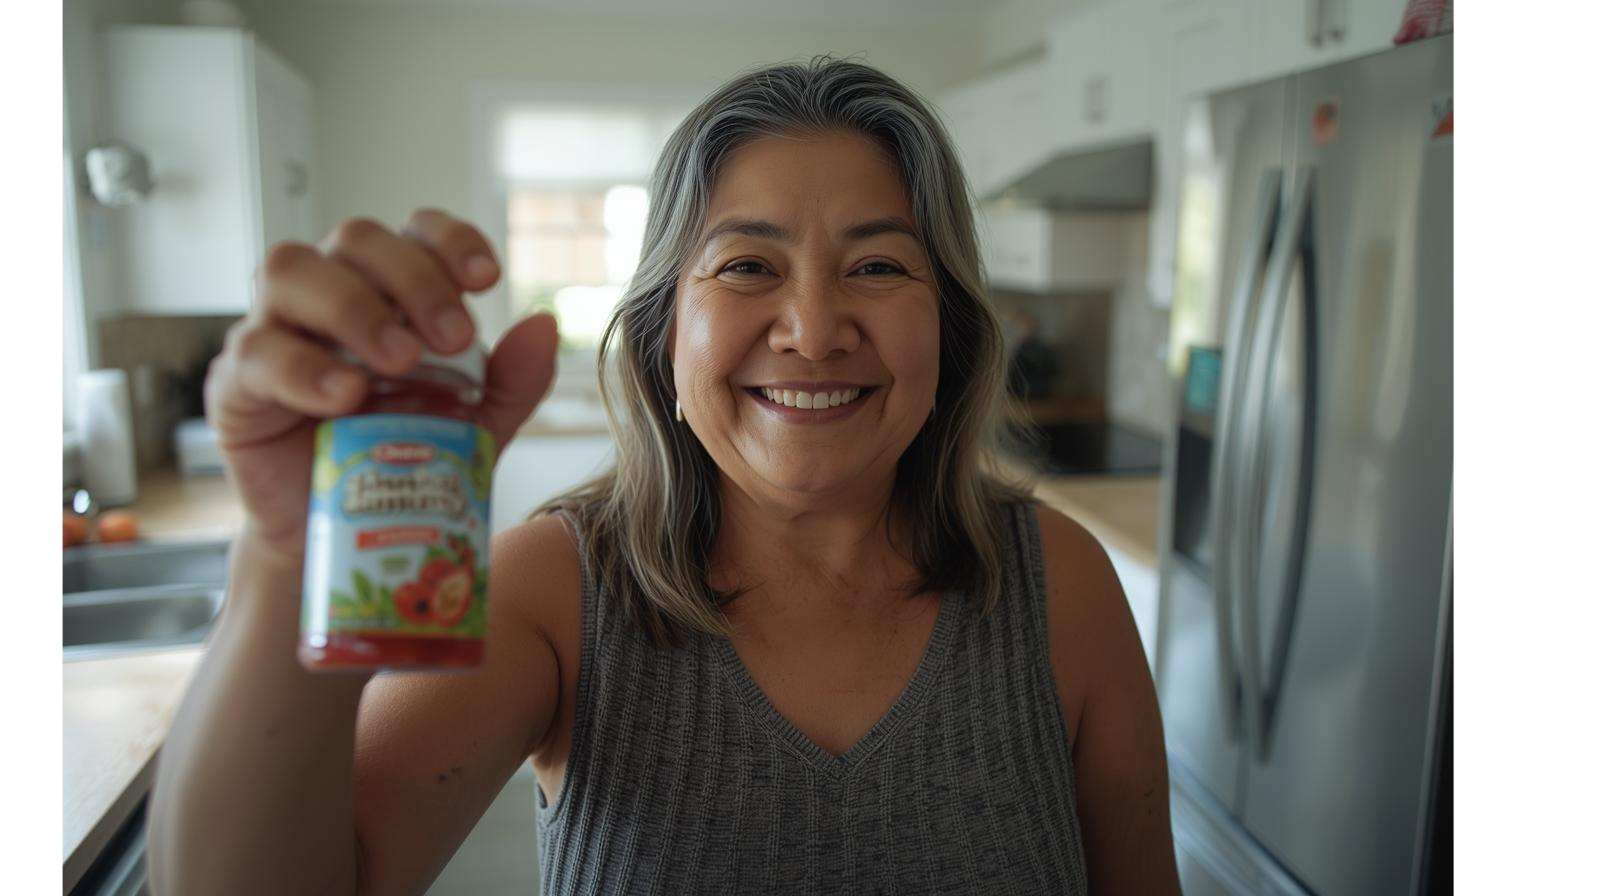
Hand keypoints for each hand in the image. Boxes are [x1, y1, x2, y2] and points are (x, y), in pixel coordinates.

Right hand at [205, 209, 558, 563]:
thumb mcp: (478, 425)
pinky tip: (345, 397)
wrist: (353, 539)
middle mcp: (328, 293)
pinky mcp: (237, 383)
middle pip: (357, 239)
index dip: (449, 240)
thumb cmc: (409, 461)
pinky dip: (304, 368)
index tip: (488, 280)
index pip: (414, 231)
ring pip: (291, 271)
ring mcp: (275, 330)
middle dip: (413, 280)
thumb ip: (513, 380)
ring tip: (400, 361)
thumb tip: (544, 325)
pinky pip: (257, 352)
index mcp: (389, 290)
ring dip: (353, 306)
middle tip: (454, 338)